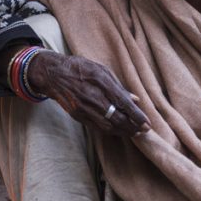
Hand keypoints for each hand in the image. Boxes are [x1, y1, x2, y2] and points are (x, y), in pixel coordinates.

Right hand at [27, 51, 149, 137]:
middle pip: (117, 118)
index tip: (147, 123)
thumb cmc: (79, 68)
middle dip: (133, 127)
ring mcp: (84, 108)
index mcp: (100, 81)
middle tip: (144, 131)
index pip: (123, 103)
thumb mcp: (101, 69)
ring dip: (123, 132)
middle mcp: (92, 97)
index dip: (137, 116)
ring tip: (134, 132)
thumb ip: (118, 85)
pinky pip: (96, 127)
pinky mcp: (77, 115)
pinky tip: (118, 130)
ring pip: (108, 126)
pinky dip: (110, 130)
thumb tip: (135, 99)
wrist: (52, 74)